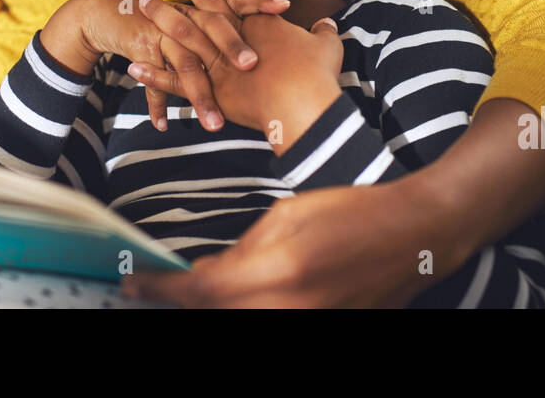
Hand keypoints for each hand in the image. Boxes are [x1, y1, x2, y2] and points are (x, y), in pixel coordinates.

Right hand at [46, 0, 288, 131]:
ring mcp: (164, 33)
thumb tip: (268, 56)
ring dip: (199, 97)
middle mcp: (188, 19)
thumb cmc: (164, 22)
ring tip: (215, 126)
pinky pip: (152, 82)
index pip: (236, 1)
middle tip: (251, 65)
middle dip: (232, 46)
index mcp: (204, 10)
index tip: (285, 7)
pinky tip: (163, 126)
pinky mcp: (141, 48)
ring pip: (185, 65)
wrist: (111, 12)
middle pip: (213, 29)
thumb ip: (226, 34)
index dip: (259, 1)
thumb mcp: (194, 22)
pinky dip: (157, 104)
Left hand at [119, 175, 452, 306]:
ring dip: (216, 307)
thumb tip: (204, 274)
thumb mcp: (287, 215)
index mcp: (277, 272)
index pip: (200, 292)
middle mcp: (289, 311)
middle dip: (184, 302)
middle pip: (214, 315)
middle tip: (158, 288)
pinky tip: (241, 297)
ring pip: (239, 323)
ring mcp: (308, 327)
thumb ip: (242, 250)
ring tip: (205, 287)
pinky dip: (246, 311)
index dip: (158, 291)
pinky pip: (270, 323)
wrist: (413, 236)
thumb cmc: (352, 212)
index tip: (131, 286)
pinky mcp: (322, 331)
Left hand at [129, 11, 342, 148]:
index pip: (227, 1)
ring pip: (180, 40)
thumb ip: (323, 33)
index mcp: (257, 25)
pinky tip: (133, 67)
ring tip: (136, 20)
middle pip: (195, 14)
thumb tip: (328, 24)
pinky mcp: (210, 90)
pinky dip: (153, 74)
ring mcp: (217, 64)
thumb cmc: (317, 75)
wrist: (304, 104)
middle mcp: (232, 38)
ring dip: (157, 27)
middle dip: (172, 5)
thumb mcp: (326, 48)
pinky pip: (175, 82)